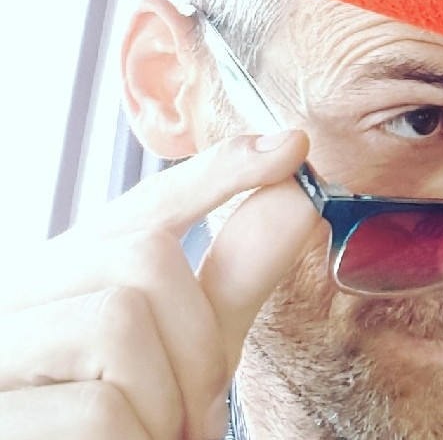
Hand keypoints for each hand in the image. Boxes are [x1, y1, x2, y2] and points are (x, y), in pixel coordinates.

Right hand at [0, 130, 315, 439]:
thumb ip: (236, 276)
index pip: (147, 202)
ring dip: (165, 403)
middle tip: (198, 421)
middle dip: (198, 346)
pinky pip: (97, 408)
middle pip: (145, 256)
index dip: (222, 172)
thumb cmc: (125, 430)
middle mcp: (19, 293)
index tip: (292, 147)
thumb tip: (299, 196)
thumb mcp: (186, 349)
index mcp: (68, 274)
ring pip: (119, 321)